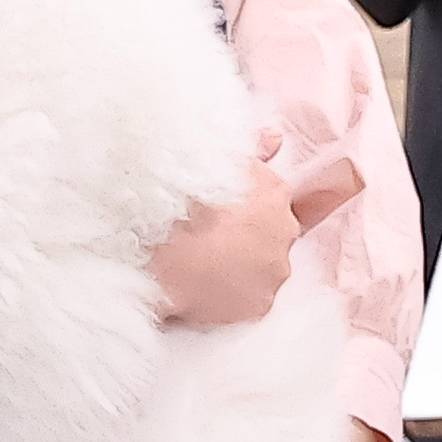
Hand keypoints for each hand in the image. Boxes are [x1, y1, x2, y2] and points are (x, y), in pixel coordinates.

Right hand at [151, 135, 327, 328]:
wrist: (155, 243)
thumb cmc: (179, 196)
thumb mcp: (213, 159)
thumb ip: (252, 149)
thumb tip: (276, 137)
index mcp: (274, 191)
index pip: (272, 200)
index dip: (246, 208)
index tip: (223, 214)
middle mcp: (286, 229)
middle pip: (272, 235)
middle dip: (249, 238)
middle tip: (211, 240)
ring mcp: (276, 269)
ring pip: (264, 269)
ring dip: (243, 268)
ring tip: (206, 267)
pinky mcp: (260, 304)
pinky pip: (250, 300)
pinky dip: (233, 297)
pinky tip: (207, 291)